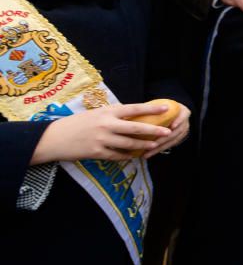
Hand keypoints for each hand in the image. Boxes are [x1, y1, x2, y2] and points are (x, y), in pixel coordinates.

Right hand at [30, 103, 173, 163]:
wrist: (54, 137)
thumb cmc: (76, 123)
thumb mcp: (96, 113)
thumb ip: (113, 114)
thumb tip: (133, 115)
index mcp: (107, 111)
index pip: (134, 108)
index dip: (151, 108)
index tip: (166, 108)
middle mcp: (107, 124)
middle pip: (136, 128)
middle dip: (154, 130)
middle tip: (167, 132)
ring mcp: (102, 139)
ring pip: (129, 144)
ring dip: (143, 145)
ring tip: (154, 145)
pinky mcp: (97, 152)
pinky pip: (117, 155)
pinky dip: (127, 156)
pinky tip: (135, 156)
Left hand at [143, 103, 191, 157]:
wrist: (174, 111)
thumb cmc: (165, 107)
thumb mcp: (163, 104)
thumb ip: (155, 107)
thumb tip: (140, 110)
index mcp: (183, 112)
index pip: (183, 116)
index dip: (178, 121)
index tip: (172, 126)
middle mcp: (185, 122)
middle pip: (176, 132)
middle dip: (163, 139)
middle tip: (152, 145)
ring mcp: (183, 131)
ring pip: (172, 141)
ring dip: (160, 148)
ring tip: (148, 153)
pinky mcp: (179, 138)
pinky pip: (170, 145)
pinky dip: (160, 150)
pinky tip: (150, 153)